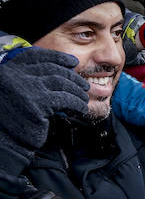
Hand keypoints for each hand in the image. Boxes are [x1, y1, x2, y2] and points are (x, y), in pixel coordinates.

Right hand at [0, 47, 86, 177]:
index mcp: (7, 70)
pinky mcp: (38, 103)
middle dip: (72, 77)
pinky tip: (81, 108)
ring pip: (61, 83)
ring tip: (83, 98)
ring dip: (77, 91)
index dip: (56, 57)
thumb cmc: (15, 118)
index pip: (35, 56)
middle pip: (51, 69)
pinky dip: (77, 103)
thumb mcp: (18, 91)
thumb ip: (32, 77)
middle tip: (83, 85)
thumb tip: (68, 65)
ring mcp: (26, 88)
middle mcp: (14, 76)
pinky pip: (66, 99)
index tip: (73, 62)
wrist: (7, 142)